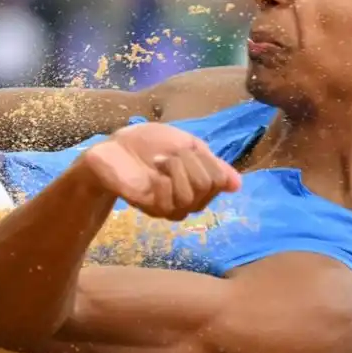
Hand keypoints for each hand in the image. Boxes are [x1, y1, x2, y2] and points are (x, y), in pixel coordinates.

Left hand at [78, 122, 241, 221]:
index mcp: (200, 184)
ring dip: (174, 169)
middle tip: (168, 154)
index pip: (222, 180)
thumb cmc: (149, 143)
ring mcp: (171, 207)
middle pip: (207, 185)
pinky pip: (171, 202)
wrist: (114, 147)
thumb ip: (213, 163)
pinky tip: (151, 171)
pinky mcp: (153, 209)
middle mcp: (190, 200)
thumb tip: (237, 185)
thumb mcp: (187, 144)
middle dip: (188, 160)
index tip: (185, 148)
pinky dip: (163, 180)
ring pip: (191, 195)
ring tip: (158, 161)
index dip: (206, 159)